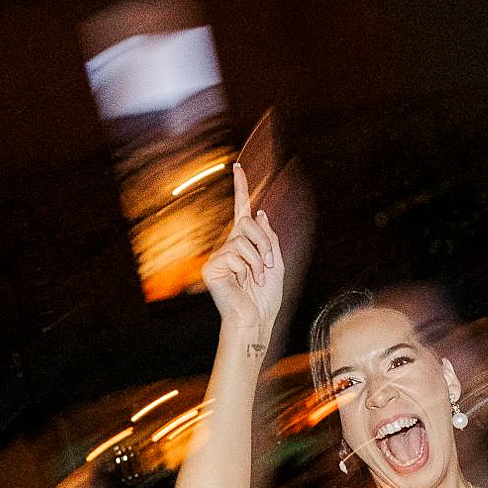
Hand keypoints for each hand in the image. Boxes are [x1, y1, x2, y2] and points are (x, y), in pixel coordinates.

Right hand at [201, 163, 284, 336]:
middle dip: (264, 242)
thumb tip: (259, 212)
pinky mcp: (212, 267)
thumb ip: (269, 238)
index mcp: (244, 245)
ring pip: (243, 239)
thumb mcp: (276, 263)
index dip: (240, 189)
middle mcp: (229, 247)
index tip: (238, 167)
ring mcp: (219, 256)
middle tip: (268, 265)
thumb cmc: (266, 298)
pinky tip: (244, 281)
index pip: (242, 212)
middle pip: (248, 223)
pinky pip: (235, 253)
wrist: (256, 320)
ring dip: (258, 259)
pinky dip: (247, 267)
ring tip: (258, 278)